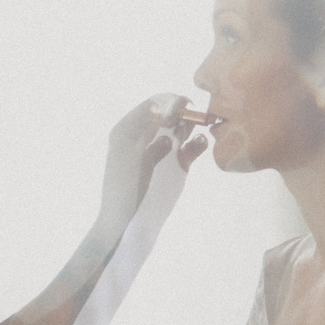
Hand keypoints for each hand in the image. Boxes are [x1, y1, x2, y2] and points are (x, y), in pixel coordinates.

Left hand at [93, 94, 208, 242]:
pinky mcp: (178, 164)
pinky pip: (191, 148)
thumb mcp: (134, 160)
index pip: (152, 104)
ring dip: (192, 126)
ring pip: (182, 129)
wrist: (128, 223)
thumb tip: (166, 115)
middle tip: (196, 116)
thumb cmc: (124, 190)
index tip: (183, 105)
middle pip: (170, 114)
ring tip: (199, 128)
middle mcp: (147, 136)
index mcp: (129, 129)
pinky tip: (200, 144)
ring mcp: (163, 149)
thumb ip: (149, 135)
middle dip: (184, 112)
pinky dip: (197, 144)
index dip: (168, 101)